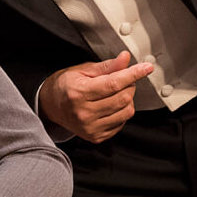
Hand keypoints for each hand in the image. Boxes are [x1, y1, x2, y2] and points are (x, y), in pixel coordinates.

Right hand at [38, 53, 154, 142]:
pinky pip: (122, 123)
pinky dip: (122, 112)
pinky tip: (111, 106)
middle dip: (129, 85)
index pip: (114, 83)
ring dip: (128, 99)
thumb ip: (107, 67)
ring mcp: (90, 127)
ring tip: (116, 93)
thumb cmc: (65, 86)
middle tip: (123, 79)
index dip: (133, 74)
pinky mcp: (96, 137)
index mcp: (79, 93)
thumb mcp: (83, 71)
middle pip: (123, 98)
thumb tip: (125, 59)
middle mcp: (84, 113)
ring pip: (126, 112)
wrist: (50, 106)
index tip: (146, 68)